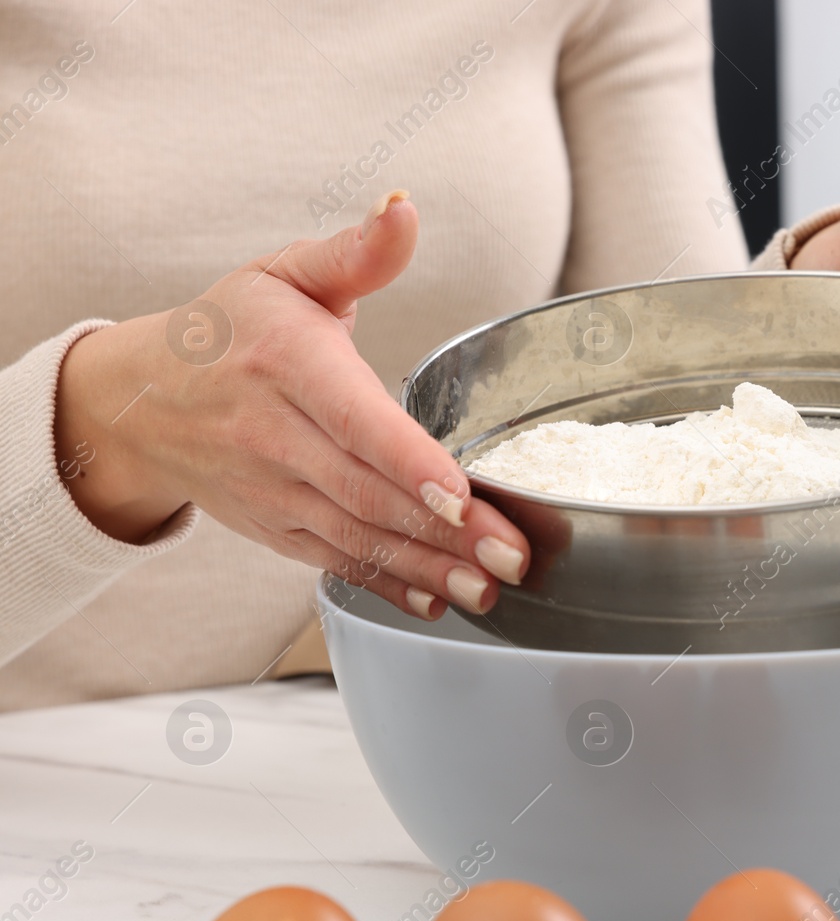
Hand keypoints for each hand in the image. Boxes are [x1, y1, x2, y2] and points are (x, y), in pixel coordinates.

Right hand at [54, 191, 531, 619]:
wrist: (138, 400)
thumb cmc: (228, 329)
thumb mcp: (286, 274)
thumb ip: (355, 253)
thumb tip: (403, 209)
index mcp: (288, 365)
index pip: (355, 420)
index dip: (409, 462)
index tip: (460, 494)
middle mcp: (276, 436)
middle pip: (369, 493)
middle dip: (446, 532)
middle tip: (511, 557)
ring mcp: (274, 490)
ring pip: (358, 537)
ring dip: (429, 568)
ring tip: (490, 588)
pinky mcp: (276, 527)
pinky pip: (335, 562)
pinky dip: (387, 585)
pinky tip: (437, 600)